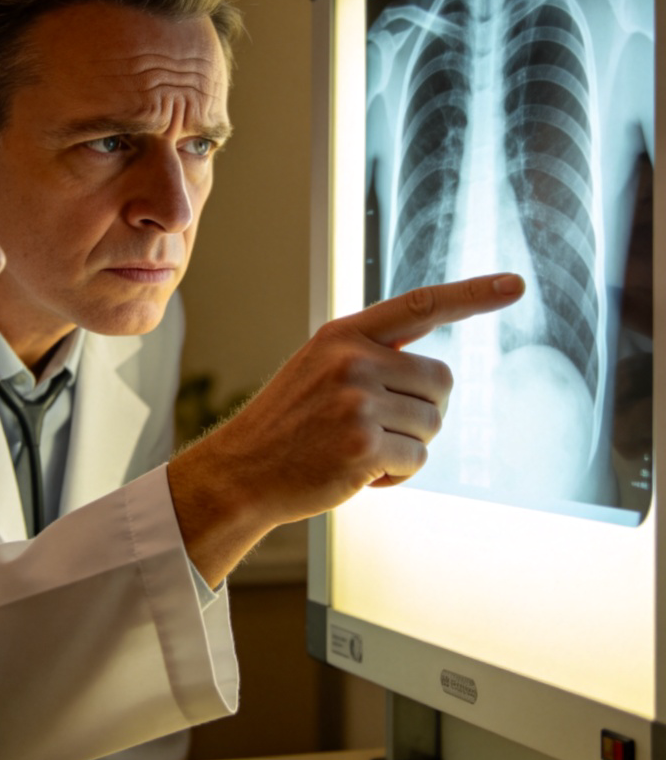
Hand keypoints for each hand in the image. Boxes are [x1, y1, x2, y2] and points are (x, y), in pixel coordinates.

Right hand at [167, 272, 525, 585]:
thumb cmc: (289, 424)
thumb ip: (370, 357)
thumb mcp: (318, 369)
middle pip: (441, 381)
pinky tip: (359, 472)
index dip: (472, 295)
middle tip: (378, 427)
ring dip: (409, 445)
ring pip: (434, 423)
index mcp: (342, 335)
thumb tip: (436, 373)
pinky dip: (398, 473)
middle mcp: (352, 359)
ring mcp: (357, 400)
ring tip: (361, 449)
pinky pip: (419, 459)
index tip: (515, 285)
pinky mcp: (364, 444)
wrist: (244, 470)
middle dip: (423, 411)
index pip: (420, 305)